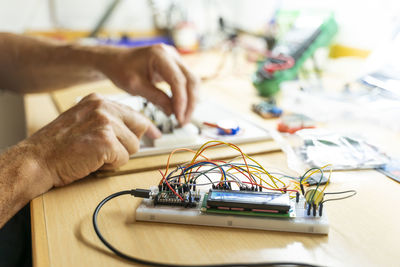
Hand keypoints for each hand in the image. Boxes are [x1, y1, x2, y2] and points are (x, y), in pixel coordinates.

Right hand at [25, 93, 160, 186]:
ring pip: (133, 146)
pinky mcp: (106, 141)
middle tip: (106, 151)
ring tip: (94, 155)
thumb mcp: (83, 121)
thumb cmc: (58, 145)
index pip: (135, 114)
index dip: (144, 128)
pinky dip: (111, 166)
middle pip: (138, 129)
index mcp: (98, 100)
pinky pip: (124, 159)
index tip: (155, 135)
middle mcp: (103, 107)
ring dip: (117, 157)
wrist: (37, 160)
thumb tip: (136, 129)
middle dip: (127, 145)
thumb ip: (108, 120)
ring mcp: (105, 122)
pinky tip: (93, 161)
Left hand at [98, 44, 198, 124]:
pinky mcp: (175, 66)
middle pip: (191, 80)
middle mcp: (171, 54)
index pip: (178, 80)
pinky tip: (179, 110)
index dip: (181, 101)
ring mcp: (175, 59)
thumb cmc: (120, 69)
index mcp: (160, 54)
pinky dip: (185, 97)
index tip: (178, 117)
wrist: (114, 59)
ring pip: (192, 82)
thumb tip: (172, 112)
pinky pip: (186, 82)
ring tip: (182, 118)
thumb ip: (155, 98)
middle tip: (183, 122)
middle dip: (190, 103)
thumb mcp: (135, 86)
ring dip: (190, 101)